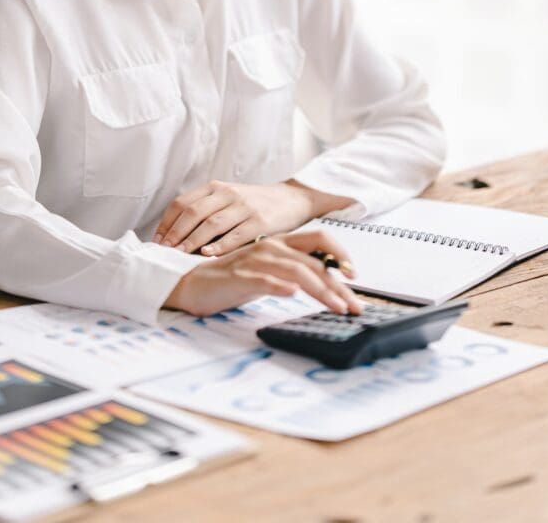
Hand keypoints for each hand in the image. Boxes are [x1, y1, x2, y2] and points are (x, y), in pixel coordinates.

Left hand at [154, 178, 350, 255]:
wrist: (291, 200)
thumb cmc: (252, 204)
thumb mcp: (227, 198)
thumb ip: (204, 210)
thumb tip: (172, 235)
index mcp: (215, 187)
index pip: (182, 203)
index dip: (167, 223)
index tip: (156, 242)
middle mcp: (227, 194)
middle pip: (193, 213)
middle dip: (175, 234)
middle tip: (163, 252)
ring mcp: (244, 207)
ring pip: (211, 224)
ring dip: (191, 241)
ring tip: (178, 255)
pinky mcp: (260, 221)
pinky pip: (236, 235)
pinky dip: (220, 245)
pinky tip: (207, 255)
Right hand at [164, 230, 362, 316]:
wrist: (192, 284)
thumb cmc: (232, 280)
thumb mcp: (269, 273)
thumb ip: (293, 272)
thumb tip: (327, 283)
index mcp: (280, 243)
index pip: (319, 240)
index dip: (340, 254)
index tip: (356, 276)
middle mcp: (270, 246)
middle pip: (313, 261)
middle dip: (338, 285)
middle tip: (355, 306)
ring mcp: (254, 260)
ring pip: (295, 271)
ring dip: (319, 290)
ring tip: (336, 307)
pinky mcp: (239, 276)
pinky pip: (263, 279)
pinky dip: (279, 286)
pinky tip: (292, 294)